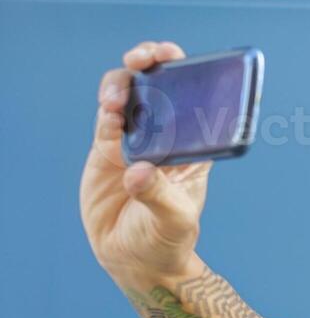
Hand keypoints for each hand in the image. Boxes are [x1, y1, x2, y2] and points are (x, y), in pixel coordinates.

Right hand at [80, 40, 209, 288]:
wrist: (136, 260)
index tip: (174, 57)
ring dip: (122, 84)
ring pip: (127, 93)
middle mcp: (165, 134)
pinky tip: (109, 112)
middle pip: (157, 81)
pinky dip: (107, 108)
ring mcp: (135, 139)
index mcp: (193, 143)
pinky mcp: (107, 150)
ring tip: (117, 98)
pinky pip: (107, 118)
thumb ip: (159, 195)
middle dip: (149, 60)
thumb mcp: (174, 219)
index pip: (193, 94)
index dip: (185, 68)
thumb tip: (137, 172)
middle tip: (141, 59)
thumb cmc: (168, 239)